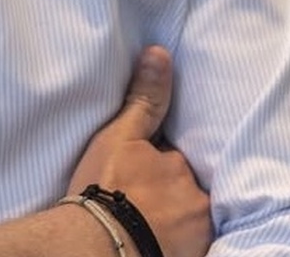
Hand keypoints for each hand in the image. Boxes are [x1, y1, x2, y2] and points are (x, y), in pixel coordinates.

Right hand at [66, 47, 212, 256]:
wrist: (91, 248)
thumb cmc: (104, 190)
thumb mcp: (120, 137)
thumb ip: (144, 100)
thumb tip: (159, 53)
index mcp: (182, 170)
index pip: (176, 160)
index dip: (161, 163)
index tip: (143, 171)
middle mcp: (198, 206)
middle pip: (186, 192)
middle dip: (171, 192)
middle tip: (143, 198)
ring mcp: (195, 240)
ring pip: (187, 222)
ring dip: (174, 220)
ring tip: (147, 220)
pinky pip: (187, 247)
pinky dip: (176, 243)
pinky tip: (154, 240)